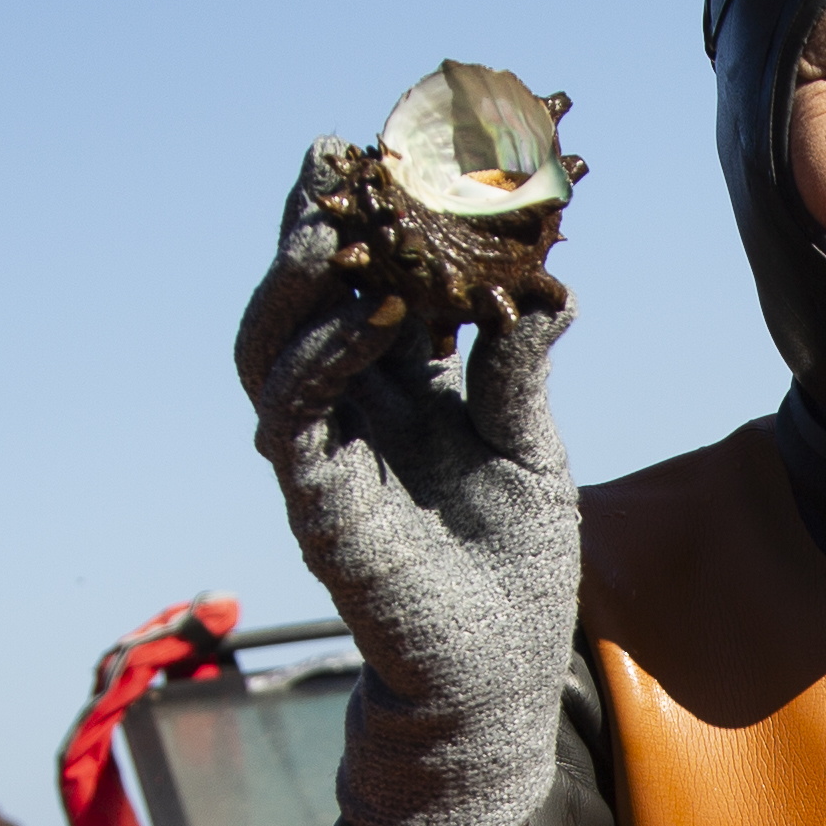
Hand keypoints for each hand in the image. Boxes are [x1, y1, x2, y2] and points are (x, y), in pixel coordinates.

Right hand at [236, 142, 580, 825]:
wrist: (498, 672)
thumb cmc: (512, 565)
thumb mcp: (529, 444)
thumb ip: (518, 364)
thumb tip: (550, 281)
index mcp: (402, 387)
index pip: (372, 285)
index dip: (376, 223)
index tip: (393, 153)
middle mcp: (350, 409)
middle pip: (307, 298)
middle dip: (312, 226)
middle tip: (333, 159)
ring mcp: (324, 452)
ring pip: (274, 345)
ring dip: (297, 280)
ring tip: (335, 223)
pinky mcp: (315, 498)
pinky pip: (298, 413)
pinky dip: (328, 355)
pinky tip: (374, 314)